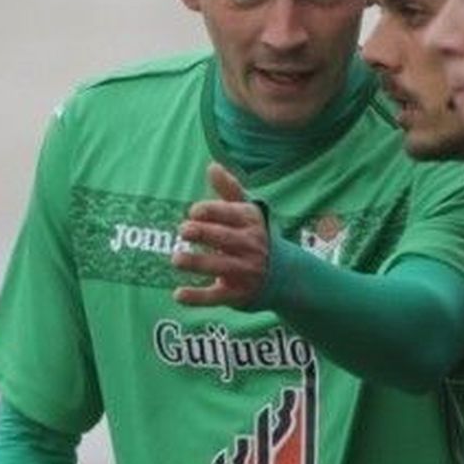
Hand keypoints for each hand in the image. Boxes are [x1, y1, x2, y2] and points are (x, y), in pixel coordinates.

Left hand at [172, 162, 269, 307]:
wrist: (286, 276)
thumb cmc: (256, 237)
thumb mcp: (247, 212)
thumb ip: (229, 189)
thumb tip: (211, 165)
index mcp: (251, 223)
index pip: (232, 214)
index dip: (213, 211)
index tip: (194, 211)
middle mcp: (251, 246)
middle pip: (225, 238)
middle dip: (204, 233)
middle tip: (183, 230)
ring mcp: (245, 272)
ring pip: (220, 266)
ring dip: (198, 263)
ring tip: (176, 259)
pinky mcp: (237, 294)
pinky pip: (217, 297)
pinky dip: (197, 297)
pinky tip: (178, 295)